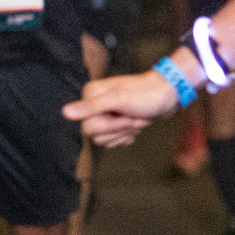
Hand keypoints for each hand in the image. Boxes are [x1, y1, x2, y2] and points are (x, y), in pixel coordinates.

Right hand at [63, 70, 180, 147]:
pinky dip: (127, 136)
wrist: (169, 95)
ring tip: (138, 120)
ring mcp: (105, 114)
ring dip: (126, 133)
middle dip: (120, 129)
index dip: (111, 125)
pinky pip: (113, 140)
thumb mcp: (119, 99)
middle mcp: (94, 104)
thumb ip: (91, 107)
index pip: (88, 126)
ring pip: (104, 140)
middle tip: (136, 118)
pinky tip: (137, 125)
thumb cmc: (147, 94)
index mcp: (90, 95)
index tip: (127, 114)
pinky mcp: (116, 122)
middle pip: (95, 134)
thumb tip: (65, 112)